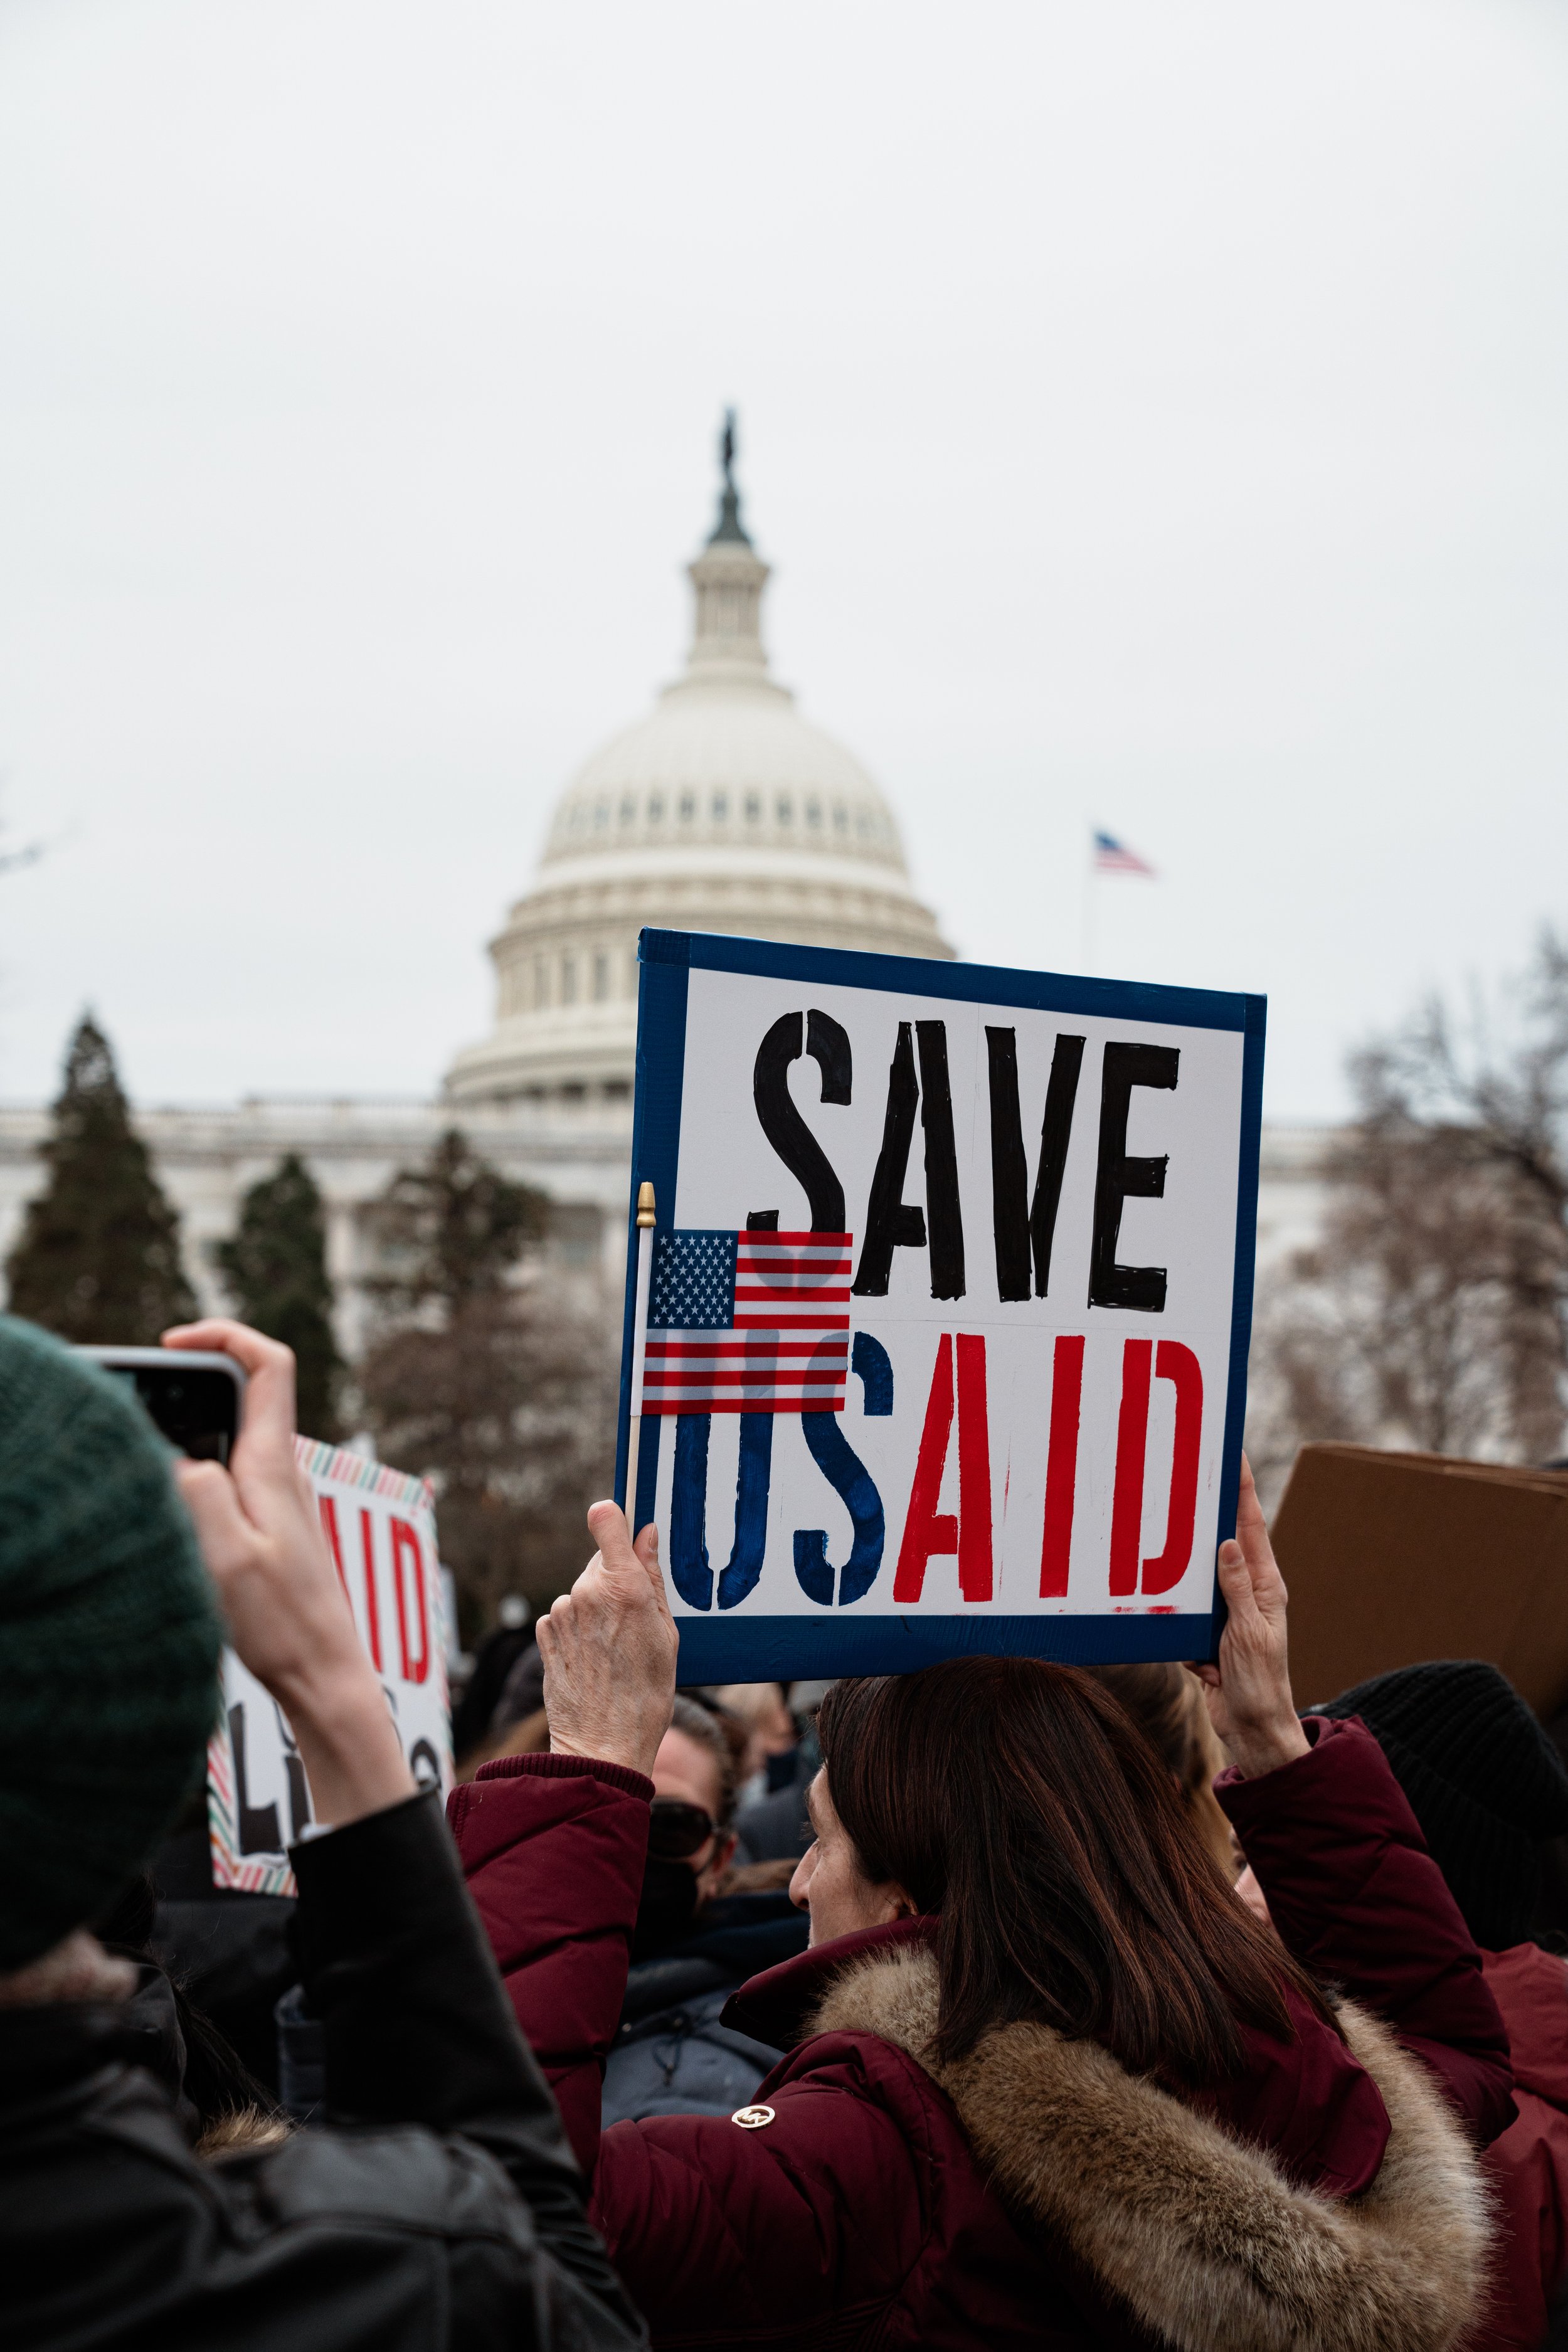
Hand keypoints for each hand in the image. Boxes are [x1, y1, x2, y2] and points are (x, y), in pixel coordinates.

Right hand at [164, 1319, 413, 1826]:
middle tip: (147, 1394)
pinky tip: (173, 1502)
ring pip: (237, 1438)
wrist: (327, 1674)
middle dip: (195, 1380)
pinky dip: (201, 1470)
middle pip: (247, 1393)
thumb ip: (198, 1492)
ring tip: (147, 1448)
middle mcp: (285, 1472)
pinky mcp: (276, 1530)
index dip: (225, 1334)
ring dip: (194, 1429)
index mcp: (274, 1464)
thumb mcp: (226, 1554)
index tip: (176, 1341)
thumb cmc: (282, 1623)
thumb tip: (176, 1452)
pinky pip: (236, 1477)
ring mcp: (282, 1500)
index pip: (268, 1364)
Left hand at [539, 1504, 677, 1777]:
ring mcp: (561, 1613)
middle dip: (615, 1580)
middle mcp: (587, 1592)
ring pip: (582, 1591)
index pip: (607, 1520)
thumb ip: (653, 1578)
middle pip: (600, 1563)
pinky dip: (576, 1628)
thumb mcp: (667, 1634)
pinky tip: (592, 1658)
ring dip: (595, 1609)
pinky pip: (564, 1615)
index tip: (619, 1522)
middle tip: (633, 1621)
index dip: (613, 1518)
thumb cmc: (647, 1693)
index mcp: (625, 1587)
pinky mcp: (544, 1633)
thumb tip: (646, 1535)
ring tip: (613, 1649)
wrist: (604, 1743)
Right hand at [1188, 1454, 1308, 1779]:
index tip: (1235, 1454)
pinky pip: (1184, 1610)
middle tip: (1187, 1475)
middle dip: (1207, 1512)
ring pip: (1197, 1574)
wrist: (1251, 1731)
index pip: (1251, 1527)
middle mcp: (1246, 1593)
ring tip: (1160, 1529)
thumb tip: (1228, 1542)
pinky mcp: (1207, 1634)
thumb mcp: (1249, 1634)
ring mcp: (1226, 1613)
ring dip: (1181, 1562)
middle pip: (1223, 1541)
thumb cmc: (1260, 1685)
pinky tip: (1161, 1604)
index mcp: (1265, 1586)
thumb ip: (1237, 1589)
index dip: (1243, 1489)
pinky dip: (1174, 1610)